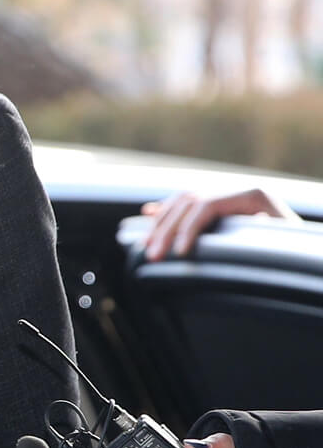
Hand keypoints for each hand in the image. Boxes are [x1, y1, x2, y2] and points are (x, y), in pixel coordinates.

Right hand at [141, 187, 299, 261]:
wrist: (302, 249)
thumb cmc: (296, 248)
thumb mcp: (286, 239)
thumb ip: (270, 229)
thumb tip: (256, 218)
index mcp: (251, 195)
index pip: (207, 204)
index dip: (188, 227)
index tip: (179, 253)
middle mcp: (234, 191)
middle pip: (188, 202)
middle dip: (166, 230)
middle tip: (152, 255)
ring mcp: (224, 197)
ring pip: (181, 202)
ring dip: (160, 224)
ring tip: (146, 246)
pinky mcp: (218, 208)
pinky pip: (185, 206)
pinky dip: (165, 211)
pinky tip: (149, 215)